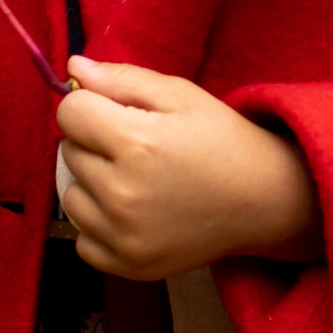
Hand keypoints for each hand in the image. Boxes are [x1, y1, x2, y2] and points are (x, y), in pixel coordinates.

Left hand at [56, 59, 322, 279]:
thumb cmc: (223, 140)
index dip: (91, 105)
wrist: (264, 201)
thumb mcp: (180, 96)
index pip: (70, 113)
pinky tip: (131, 212)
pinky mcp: (127, 265)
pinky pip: (81, 239)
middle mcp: (124, 194)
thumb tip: (72, 67)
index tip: (118, 113)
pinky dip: (99, 224)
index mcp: (138, 144)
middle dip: (94, 142)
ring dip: (92, 184)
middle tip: (137, 147)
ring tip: (133, 179)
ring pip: (70, 196)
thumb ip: (122, 79)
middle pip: (68, 152)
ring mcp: (124, 236)